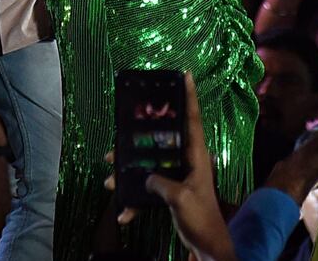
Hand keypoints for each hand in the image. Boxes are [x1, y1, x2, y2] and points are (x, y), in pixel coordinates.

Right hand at [106, 73, 235, 260]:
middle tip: (125, 129)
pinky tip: (124, 212)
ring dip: (132, 170)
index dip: (190, 96)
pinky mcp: (173, 190)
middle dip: (143, 135)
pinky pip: (150, 188)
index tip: (186, 74)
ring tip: (111, 174)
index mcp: (196, 154)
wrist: (206, 243)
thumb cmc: (200, 216)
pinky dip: (136, 200)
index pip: (193, 118)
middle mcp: (188, 159)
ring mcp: (180, 174)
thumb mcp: (180, 198)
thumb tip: (145, 176)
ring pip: (152, 163)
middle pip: (164, 138)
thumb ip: (161, 183)